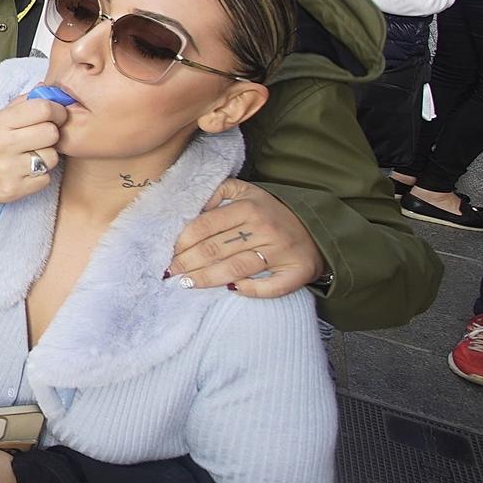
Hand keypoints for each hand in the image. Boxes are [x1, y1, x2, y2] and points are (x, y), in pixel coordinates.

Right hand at [0, 97, 67, 222]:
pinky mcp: (14, 190)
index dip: (56, 111)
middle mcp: (3, 145)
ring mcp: (9, 169)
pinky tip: (25, 171)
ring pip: (52, 158)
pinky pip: (45, 179)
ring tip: (31, 156)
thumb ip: (22, 104)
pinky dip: (40, 176)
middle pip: (52, 133)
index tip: (55, 115)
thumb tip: (49, 90)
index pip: (43, 109)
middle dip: (52, 134)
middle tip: (42, 137)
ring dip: (47, 156)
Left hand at [170, 178, 325, 295]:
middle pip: (215, 249)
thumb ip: (218, 192)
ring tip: (186, 284)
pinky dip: (250, 290)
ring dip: (206, 279)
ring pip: (235, 269)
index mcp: (249, 206)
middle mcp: (265, 227)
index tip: (167, 252)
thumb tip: (189, 207)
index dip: (182, 241)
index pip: (205, 225)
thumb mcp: (246, 192)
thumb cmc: (270, 213)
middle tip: (169, 272)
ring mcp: (282, 251)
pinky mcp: (297, 271)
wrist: (315, 227)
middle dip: (187, 263)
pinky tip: (231, 290)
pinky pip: (270, 287)